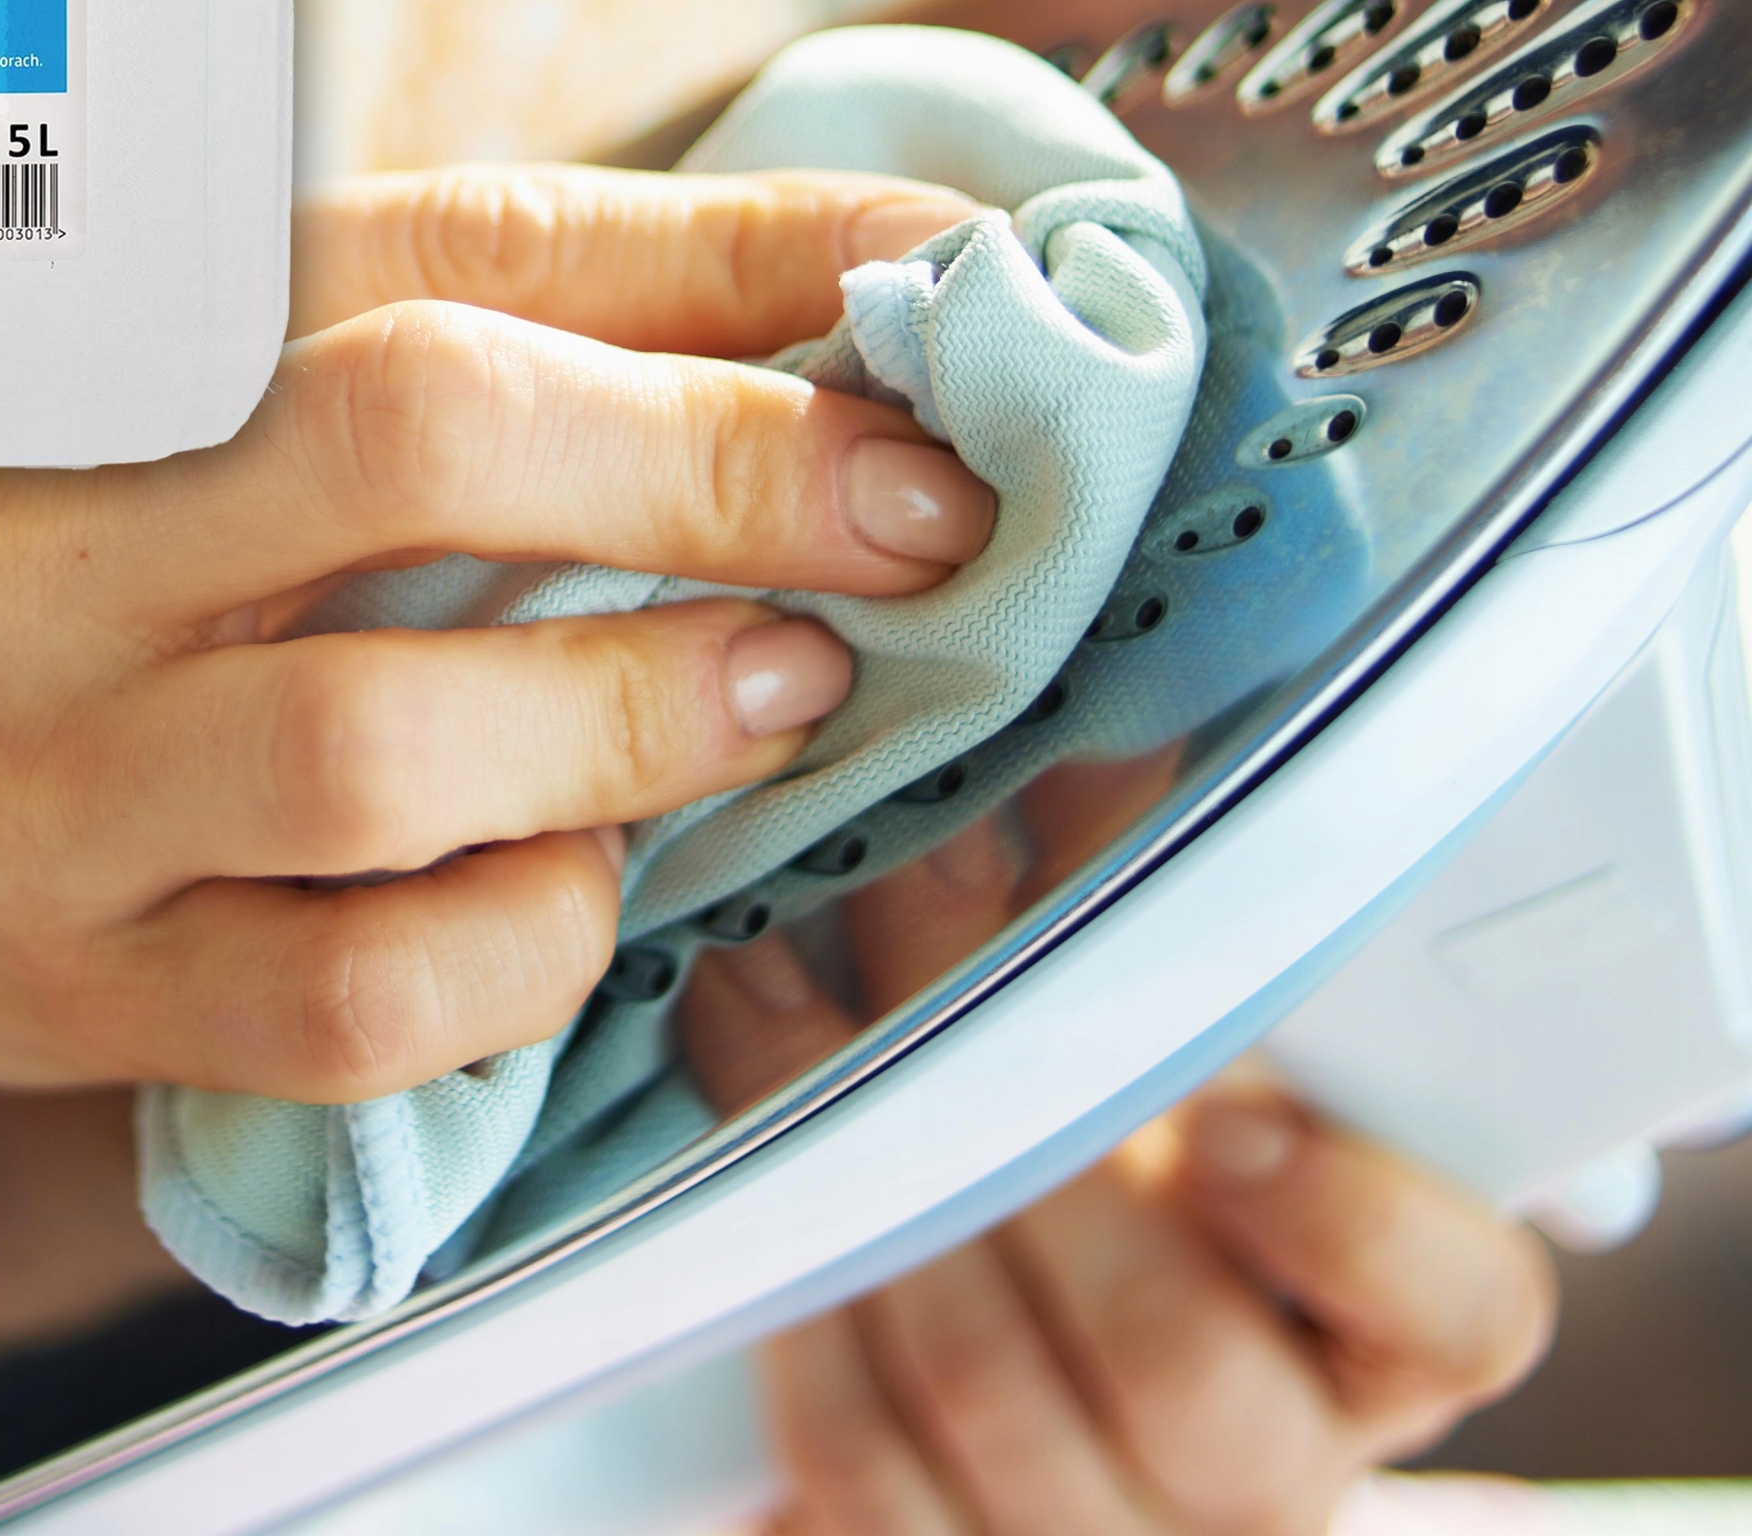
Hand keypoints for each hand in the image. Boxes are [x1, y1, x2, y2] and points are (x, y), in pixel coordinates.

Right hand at [0, 163, 985, 1281]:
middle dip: (724, 459)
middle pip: (419, 433)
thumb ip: (415, 344)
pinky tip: (584, 887)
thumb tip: (790, 311)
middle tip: (925, 503)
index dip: (730, 242)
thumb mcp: (148, 393)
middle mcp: (55, 533)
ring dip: (644, 712)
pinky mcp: (66, 988)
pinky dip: (522, 946)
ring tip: (791, 688)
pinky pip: (340, 999)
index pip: (447, 237)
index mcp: (98, 337)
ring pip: (381, 741)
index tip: (942, 260)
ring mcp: (45, 777)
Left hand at [681, 885, 1556, 1534]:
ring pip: (989, 1402)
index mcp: (1379, 1338)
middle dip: (1024, 1126)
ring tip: (768, 976)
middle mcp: (1266, 1470)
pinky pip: (857, 1454)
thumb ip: (1166, 905)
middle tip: (917, 901)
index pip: (1458, 1317)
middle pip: (1181, 1369)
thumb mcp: (1181, 1038)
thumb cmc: (1132, 1144)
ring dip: (863, 1169)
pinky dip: (785, 1278)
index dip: (1358, 1227)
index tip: (1229, 1118)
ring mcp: (1098, 1534)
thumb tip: (1093, 734)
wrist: (1027, 1343)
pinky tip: (732, 1131)